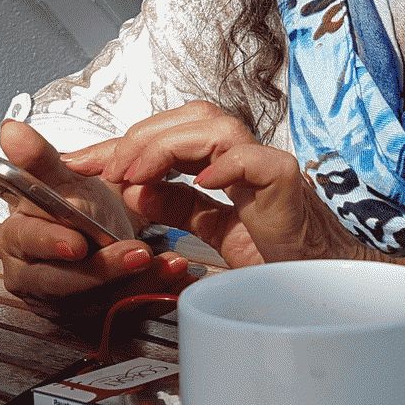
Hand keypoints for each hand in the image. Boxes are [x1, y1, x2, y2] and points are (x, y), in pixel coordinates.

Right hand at [0, 120, 188, 312]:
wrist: (95, 231)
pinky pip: (124, 313)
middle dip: (102, 269)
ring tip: (168, 263)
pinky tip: (177, 280)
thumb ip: (38, 158)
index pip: (28, 243)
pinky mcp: (94, 318)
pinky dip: (154, 296)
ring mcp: (63, 303)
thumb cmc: (71, 205)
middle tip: (139, 253)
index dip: (51, 243)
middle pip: (61, 282)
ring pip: (97, 301)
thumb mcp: (59, 178)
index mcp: (16, 239)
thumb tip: (10, 130)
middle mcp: (33, 277)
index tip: (79, 242)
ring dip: (137, 283)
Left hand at [61, 101, 377, 268]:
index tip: (79, 163)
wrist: (325, 285)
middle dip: (139, 138)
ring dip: (167, 145)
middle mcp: (244, 156)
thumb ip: (179, 207)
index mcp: (225, 164)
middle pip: (189, 119)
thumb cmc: (280, 256)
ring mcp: (266, 165)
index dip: (121, 146)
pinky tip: (202, 180)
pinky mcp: (285, 182)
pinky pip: (255, 160)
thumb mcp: (214, 231)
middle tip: (105, 168)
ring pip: (215, 128)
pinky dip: (226, 164)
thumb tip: (136, 191)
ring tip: (137, 171)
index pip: (167, 138)